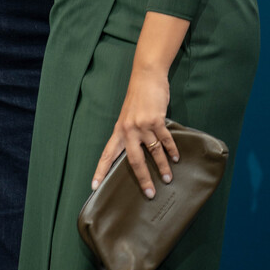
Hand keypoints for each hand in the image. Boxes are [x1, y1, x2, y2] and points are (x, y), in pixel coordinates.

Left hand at [91, 68, 178, 197]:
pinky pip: (165, 139)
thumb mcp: (128, 116)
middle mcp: (128, 130)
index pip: (107, 154)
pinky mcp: (156, 120)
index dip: (100, 170)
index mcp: (119, 130)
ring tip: (167, 178)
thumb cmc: (138, 97)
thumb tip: (139, 151)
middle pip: (134, 160)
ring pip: (154, 152)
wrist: (146, 77)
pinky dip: (172, 150)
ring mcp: (142, 125)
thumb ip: (130, 133)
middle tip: (149, 193)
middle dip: (142, 178)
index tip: (94, 186)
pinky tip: (176, 157)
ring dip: (162, 167)